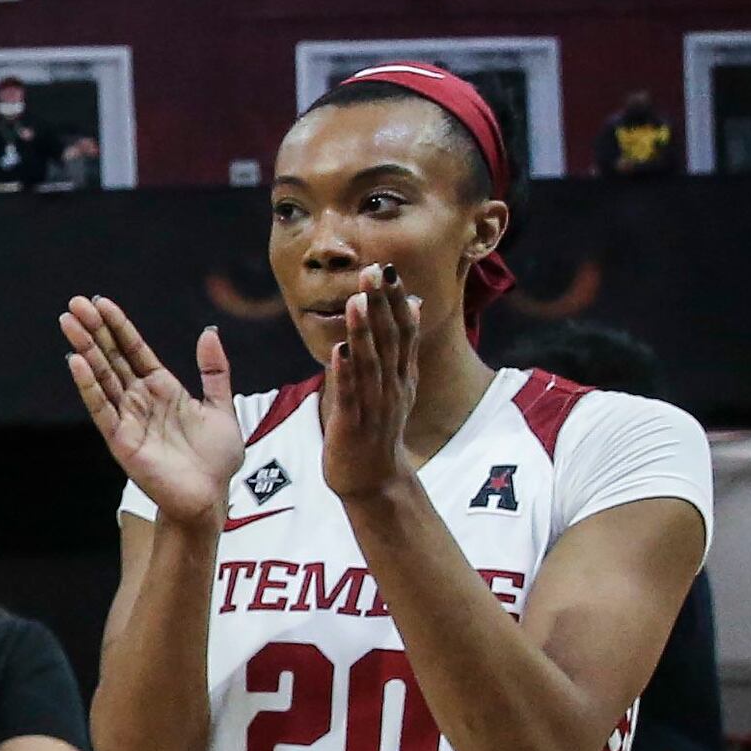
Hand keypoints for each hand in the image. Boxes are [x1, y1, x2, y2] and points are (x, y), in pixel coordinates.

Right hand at [60, 297, 243, 528]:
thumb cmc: (215, 461)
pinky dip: (88, 386)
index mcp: (162, 389)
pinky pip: (101, 408)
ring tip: (68, 323)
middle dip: (94, 330)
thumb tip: (209, 332)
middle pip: (112, 357)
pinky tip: (76, 362)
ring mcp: (128, 419)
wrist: (210, 498)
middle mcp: (140, 400)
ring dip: (84, 349)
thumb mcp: (221, 408)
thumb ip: (214, 372)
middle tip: (75, 303)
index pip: (134, 350)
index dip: (118, 326)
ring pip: (102, 377)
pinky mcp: (121, 440)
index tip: (101, 302)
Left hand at [316, 270, 419, 500]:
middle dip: (382, 305)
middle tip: (377, 271)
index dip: (396, 301)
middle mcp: (392, 386)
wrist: (374, 480)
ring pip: (370, 363)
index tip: (389, 269)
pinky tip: (338, 349)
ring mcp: (374, 405)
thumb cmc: (379, 427)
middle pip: (389, 340)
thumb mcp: (398, 383)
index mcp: (401, 375)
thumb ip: (401, 346)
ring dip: (363, 331)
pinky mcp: (352, 424)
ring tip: (356, 300)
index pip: (403, 331)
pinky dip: (343, 371)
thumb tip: (412, 303)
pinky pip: (348, 394)